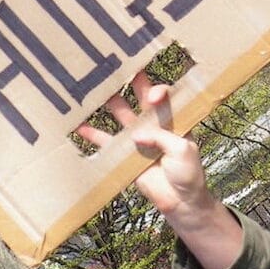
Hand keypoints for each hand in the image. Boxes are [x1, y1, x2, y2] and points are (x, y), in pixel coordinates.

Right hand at [76, 72, 241, 268]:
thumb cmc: (189, 173)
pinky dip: (95, 135)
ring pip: (122, 116)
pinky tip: (80, 125)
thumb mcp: (182, 150)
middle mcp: (155, 124)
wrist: (181, 200)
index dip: (156, 92)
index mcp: (174, 120)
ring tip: (95, 89)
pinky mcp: (127, 155)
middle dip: (130, 84)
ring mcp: (140, 138)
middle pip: (140, 100)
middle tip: (117, 68)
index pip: (163, 98)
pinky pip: (108, 143)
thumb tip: (136, 134)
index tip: (152, 94)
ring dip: (111, 104)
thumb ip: (160, 137)